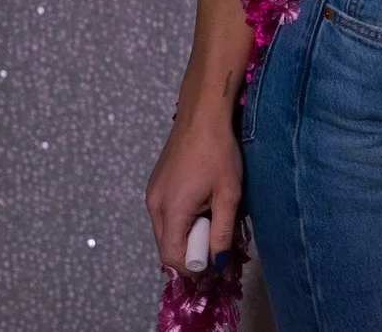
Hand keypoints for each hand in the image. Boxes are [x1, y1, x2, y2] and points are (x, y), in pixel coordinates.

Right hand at [145, 111, 242, 273]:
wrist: (202, 114)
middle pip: (167, 246)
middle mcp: (154, 205)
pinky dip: (182, 219)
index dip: (193, 267)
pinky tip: (202, 202)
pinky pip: (166, 215)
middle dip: (192, 250)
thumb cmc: (219, 152)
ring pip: (166, 231)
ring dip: (189, 233)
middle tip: (218, 239)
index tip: (215, 263)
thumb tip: (217, 262)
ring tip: (213, 214)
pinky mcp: (155, 186)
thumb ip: (222, 232)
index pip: (172, 257)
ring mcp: (152, 194)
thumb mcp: (228, 195)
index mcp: (171, 210)